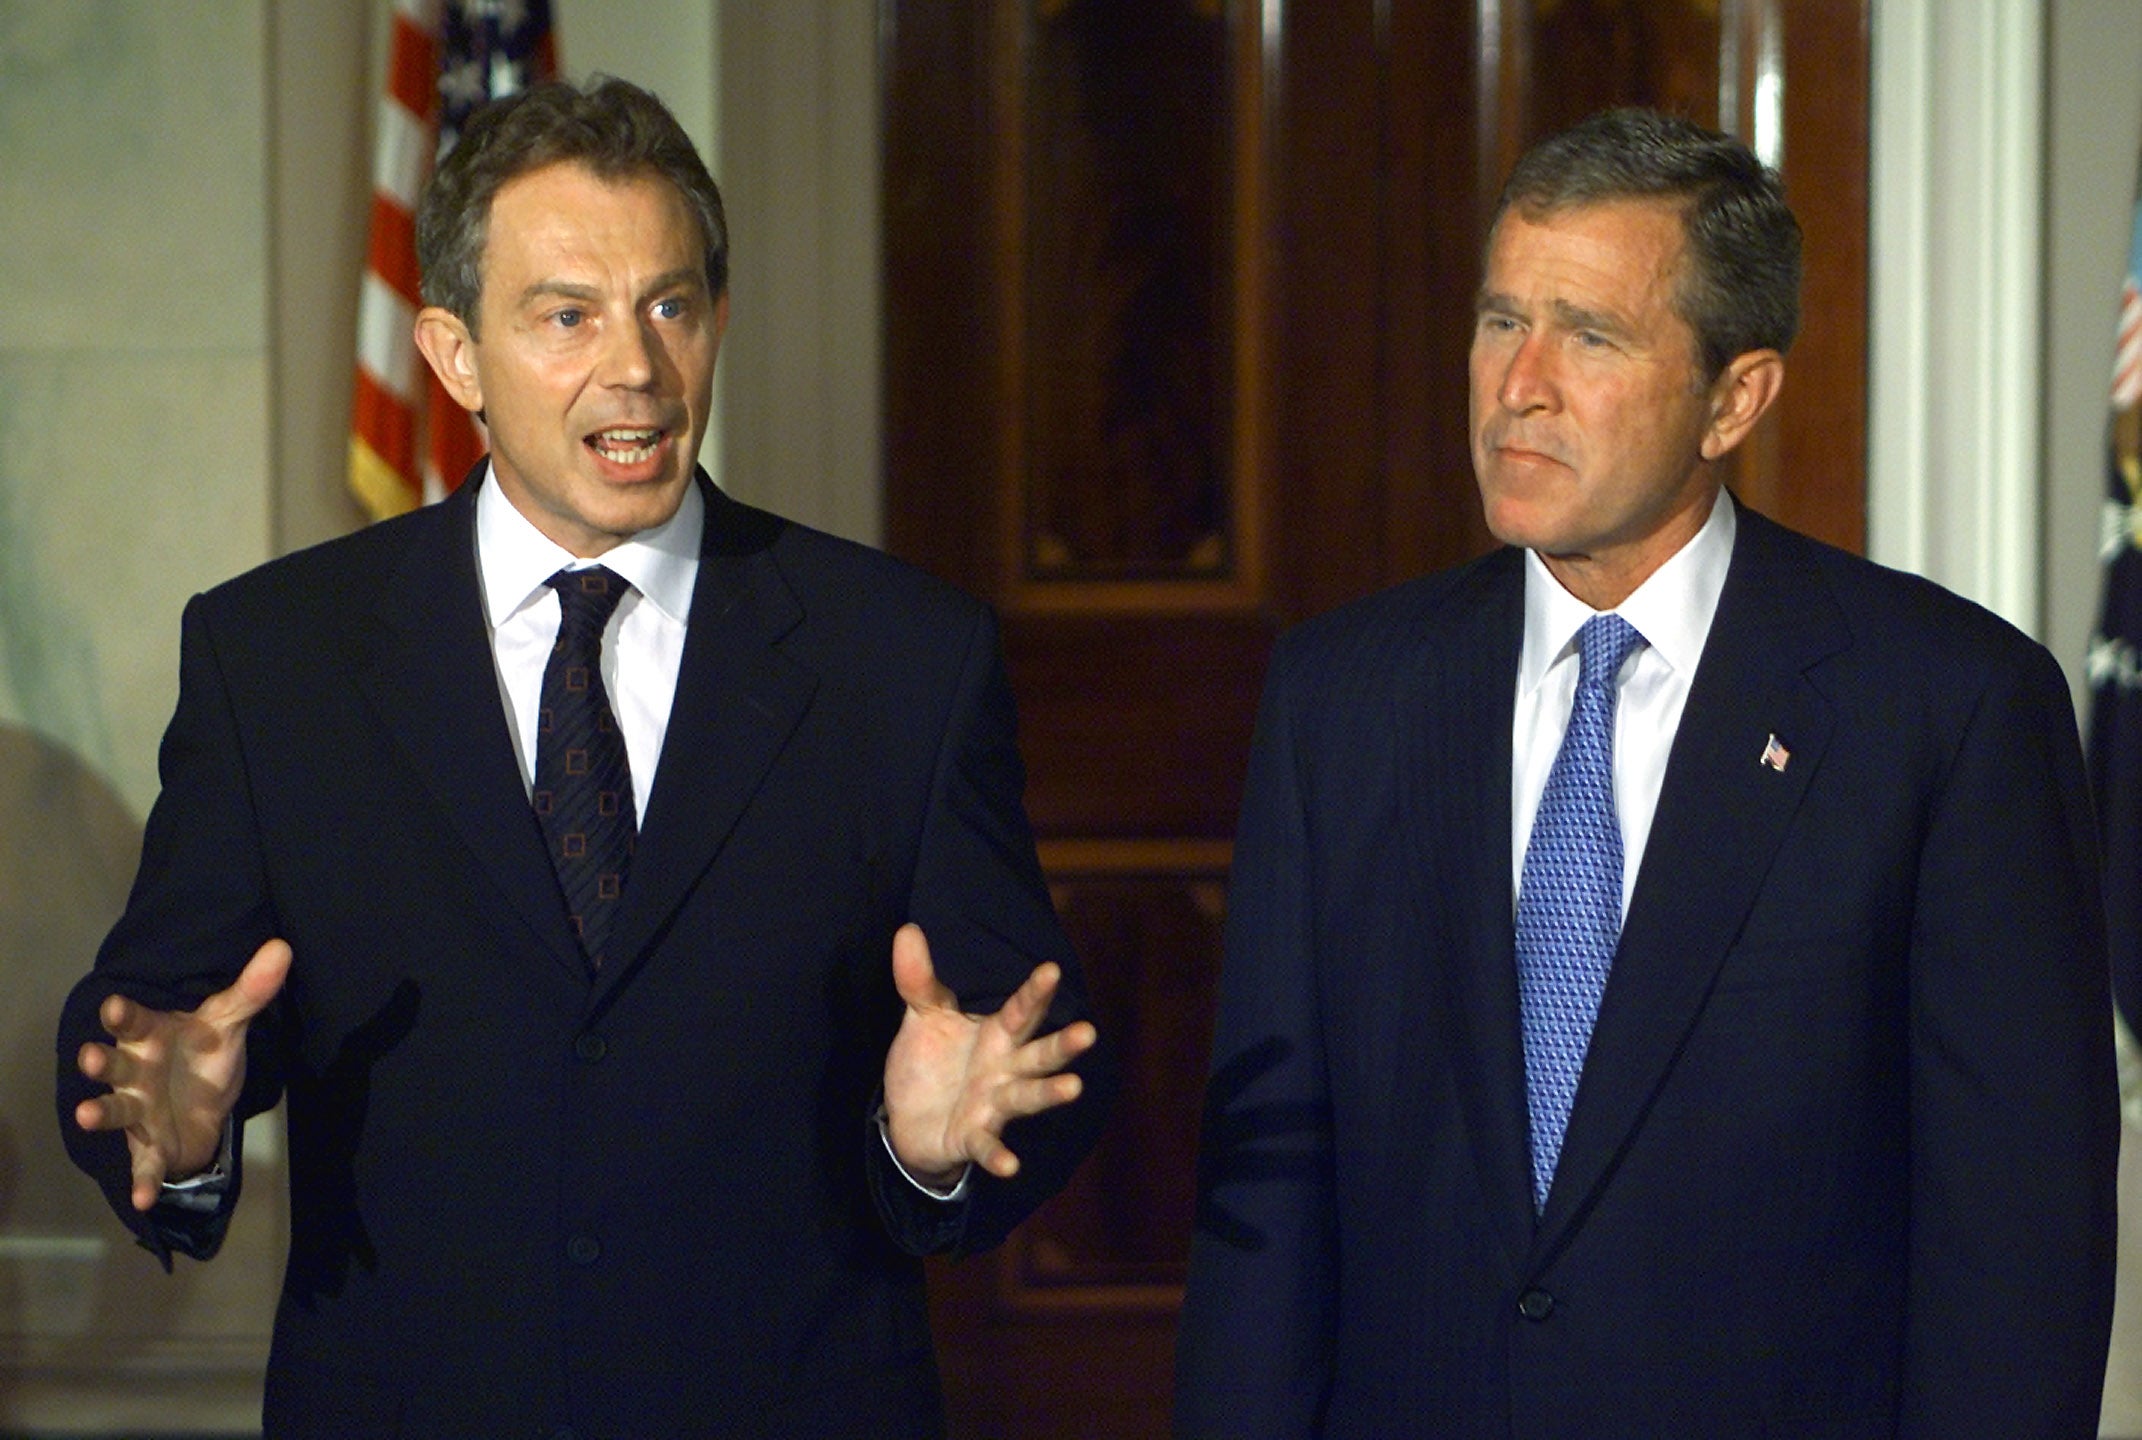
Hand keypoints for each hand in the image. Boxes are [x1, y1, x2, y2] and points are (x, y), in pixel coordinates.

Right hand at [73, 937, 291, 1211]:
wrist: (207, 1106)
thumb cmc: (203, 1055)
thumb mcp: (230, 1022)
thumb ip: (252, 990)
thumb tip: (282, 947)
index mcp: (151, 1035)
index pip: (133, 1021)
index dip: (123, 1014)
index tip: (115, 1006)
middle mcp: (136, 1071)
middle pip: (114, 1064)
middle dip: (101, 1061)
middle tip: (90, 1056)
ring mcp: (138, 1109)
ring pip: (115, 1110)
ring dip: (101, 1113)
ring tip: (87, 1114)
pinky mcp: (150, 1144)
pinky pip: (144, 1165)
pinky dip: (144, 1182)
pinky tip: (143, 1198)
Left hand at [882, 923, 1096, 1187]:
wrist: (909, 1122)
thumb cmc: (930, 1064)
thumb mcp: (922, 1016)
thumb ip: (918, 979)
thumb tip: (907, 929)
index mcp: (996, 1036)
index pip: (1019, 1011)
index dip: (1035, 992)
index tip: (1051, 969)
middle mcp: (1004, 1070)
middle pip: (1038, 1054)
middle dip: (1063, 1045)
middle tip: (1088, 1032)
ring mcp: (993, 1106)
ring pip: (1027, 1098)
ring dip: (1050, 1094)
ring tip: (1074, 1088)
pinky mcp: (974, 1138)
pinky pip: (988, 1146)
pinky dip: (999, 1156)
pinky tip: (1010, 1166)